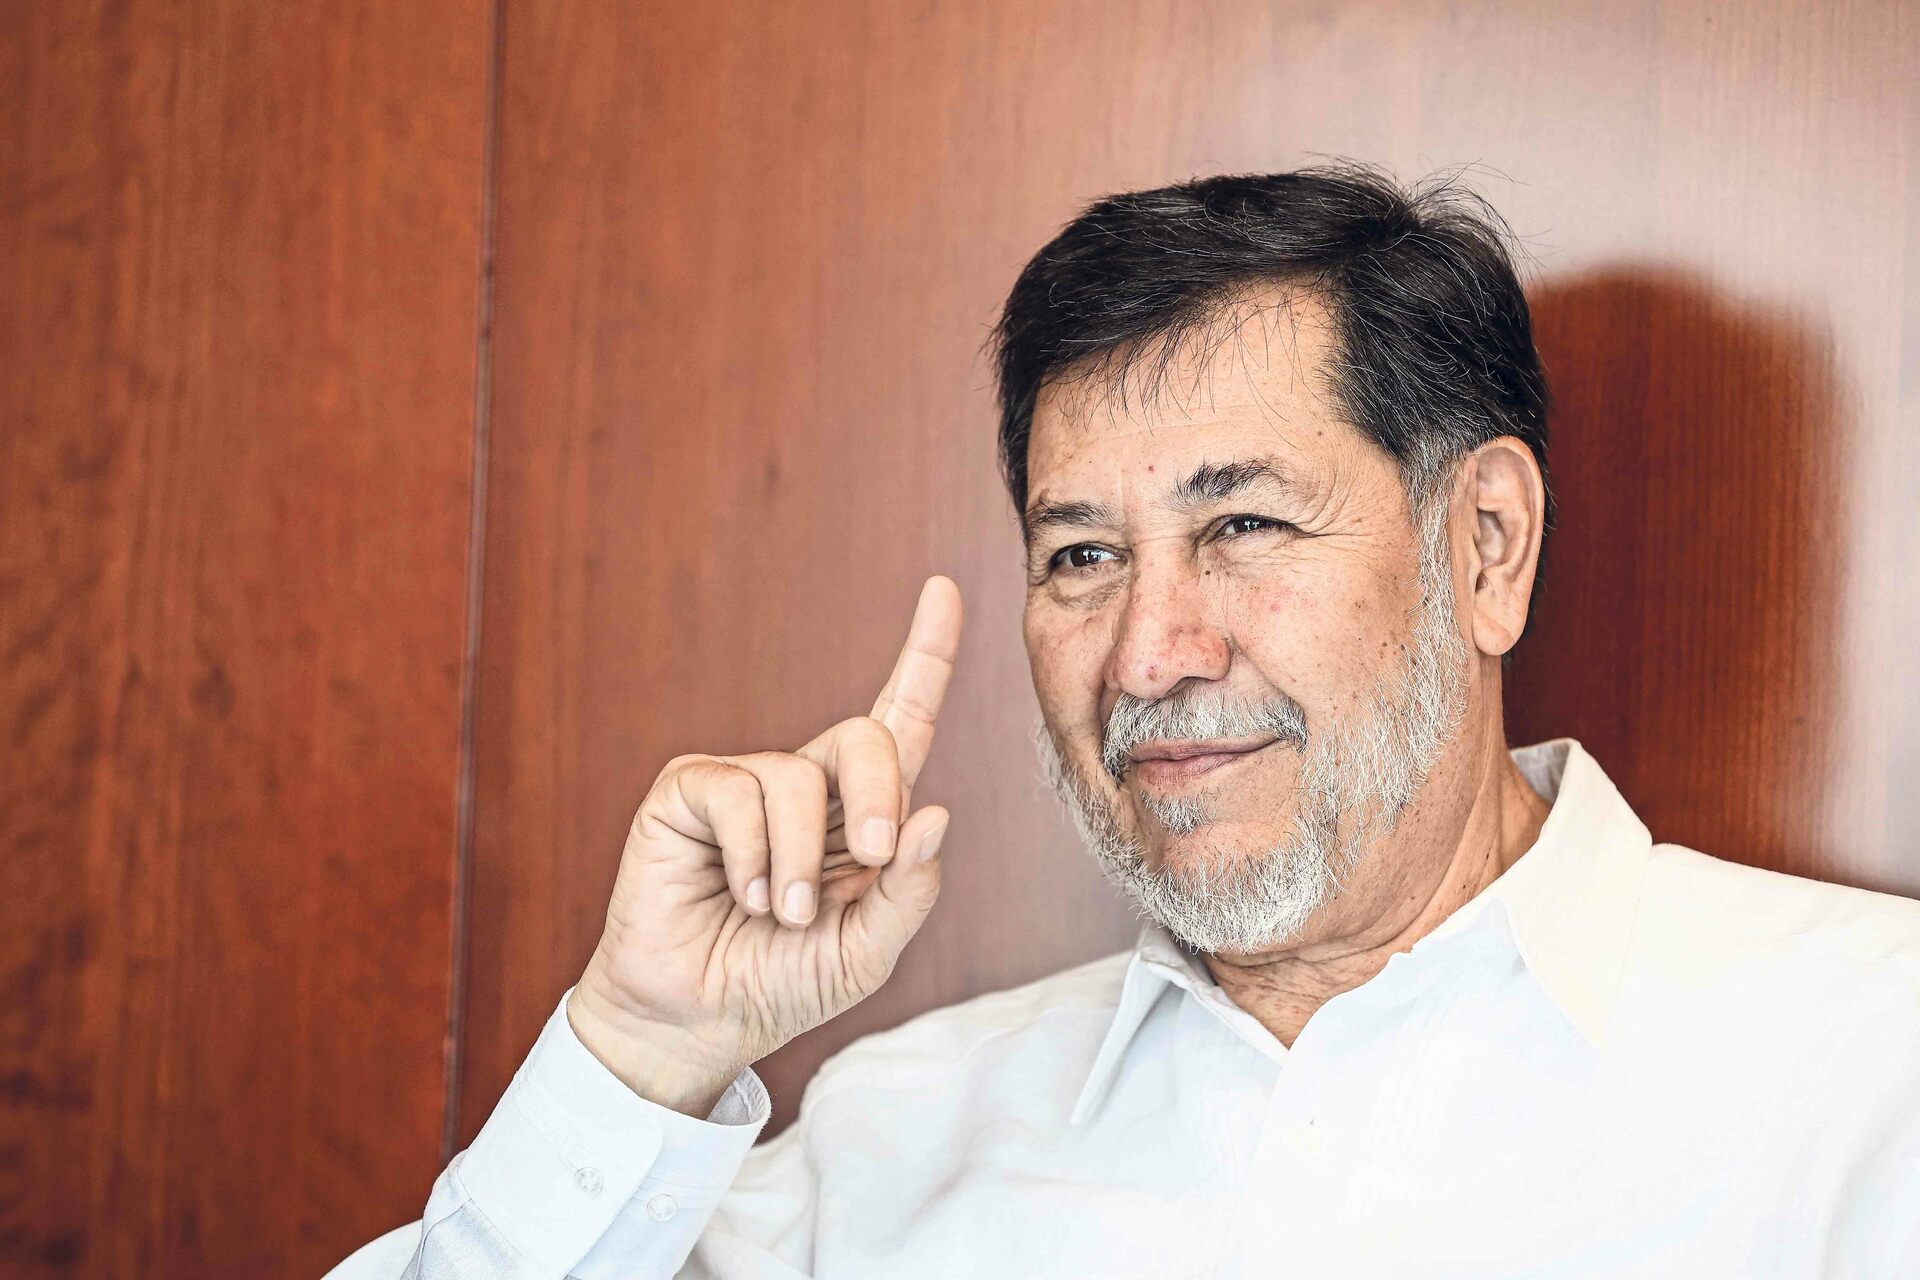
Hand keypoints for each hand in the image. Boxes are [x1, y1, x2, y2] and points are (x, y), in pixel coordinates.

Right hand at [568, 575, 962, 1115]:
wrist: (697, 1021)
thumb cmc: (781, 982)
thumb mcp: (866, 950)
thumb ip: (908, 891)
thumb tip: (935, 813)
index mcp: (860, 814)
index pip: (901, 721)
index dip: (926, 654)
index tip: (943, 589)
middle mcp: (807, 785)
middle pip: (868, 737)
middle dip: (879, 796)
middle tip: (871, 860)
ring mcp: (745, 784)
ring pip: (798, 774)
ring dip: (799, 859)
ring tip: (779, 913)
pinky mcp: (689, 792)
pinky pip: (738, 791)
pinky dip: (752, 852)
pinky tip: (741, 892)